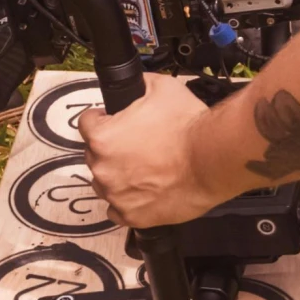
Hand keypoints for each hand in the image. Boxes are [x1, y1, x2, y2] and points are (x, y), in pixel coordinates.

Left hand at [78, 74, 220, 227]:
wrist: (212, 160)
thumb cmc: (188, 126)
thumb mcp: (164, 88)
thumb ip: (142, 84)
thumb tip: (138, 82)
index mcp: (102, 136)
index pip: (86, 123)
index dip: (101, 118)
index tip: (113, 120)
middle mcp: (102, 168)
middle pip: (94, 154)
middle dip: (111, 148)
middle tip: (137, 144)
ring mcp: (116, 195)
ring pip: (104, 183)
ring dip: (117, 174)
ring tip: (143, 168)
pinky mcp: (132, 216)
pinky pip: (116, 210)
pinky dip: (126, 201)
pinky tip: (143, 192)